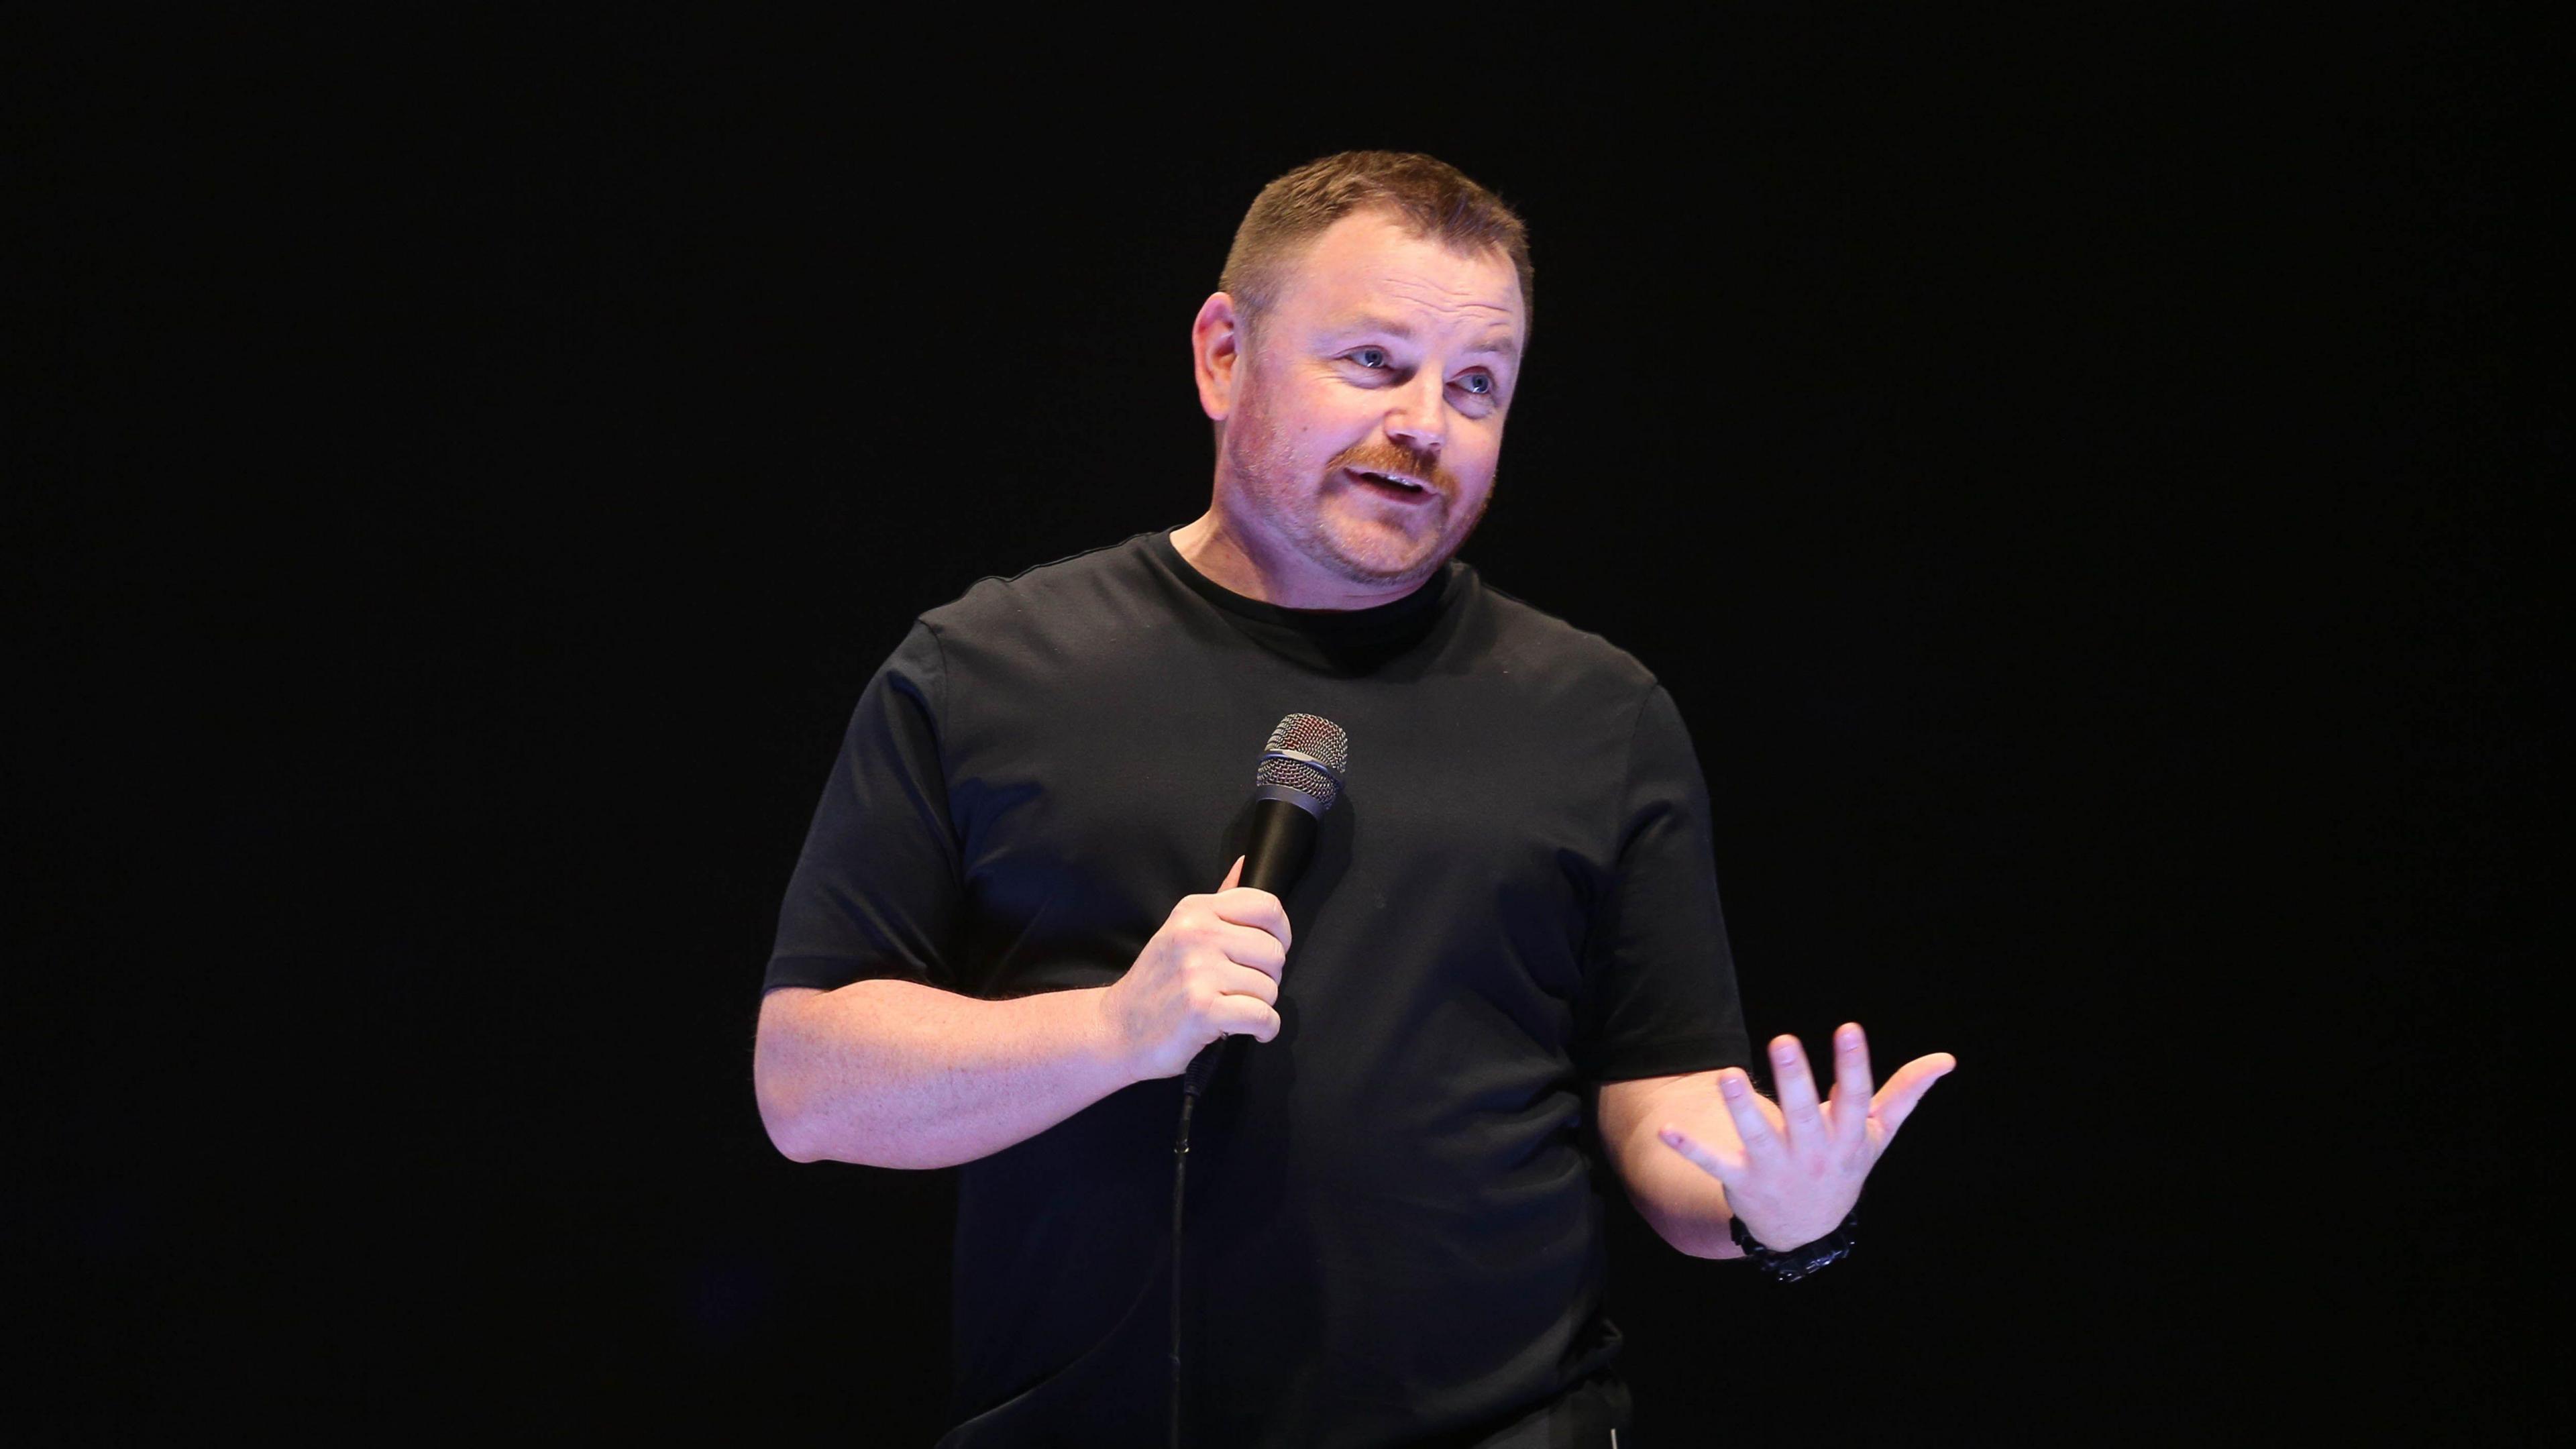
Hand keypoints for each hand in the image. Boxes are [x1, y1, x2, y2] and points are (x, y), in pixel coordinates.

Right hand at [1098, 857, 1291, 1082]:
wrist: (1118, 1030)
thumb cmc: (1156, 984)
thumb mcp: (1181, 931)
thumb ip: (1220, 901)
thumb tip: (1244, 862)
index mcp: (1194, 910)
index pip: (1267, 906)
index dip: (1280, 933)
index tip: (1267, 952)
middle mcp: (1196, 934)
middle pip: (1274, 952)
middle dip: (1268, 977)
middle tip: (1242, 989)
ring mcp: (1198, 971)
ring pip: (1270, 988)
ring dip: (1261, 1006)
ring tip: (1233, 1008)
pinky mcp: (1203, 1009)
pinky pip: (1263, 1017)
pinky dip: (1264, 1029)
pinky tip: (1251, 1030)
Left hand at [1656, 1023, 1953, 1250]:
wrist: (1806, 1231)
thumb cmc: (1843, 1166)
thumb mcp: (1875, 1136)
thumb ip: (1904, 1095)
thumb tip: (1946, 1060)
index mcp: (1848, 1139)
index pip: (1855, 1099)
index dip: (1853, 1066)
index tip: (1849, 1029)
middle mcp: (1814, 1155)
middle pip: (1804, 1116)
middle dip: (1795, 1080)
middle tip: (1783, 1040)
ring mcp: (1777, 1169)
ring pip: (1759, 1137)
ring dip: (1741, 1108)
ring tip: (1727, 1075)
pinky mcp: (1742, 1181)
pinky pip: (1714, 1163)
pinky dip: (1690, 1148)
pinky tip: (1666, 1129)